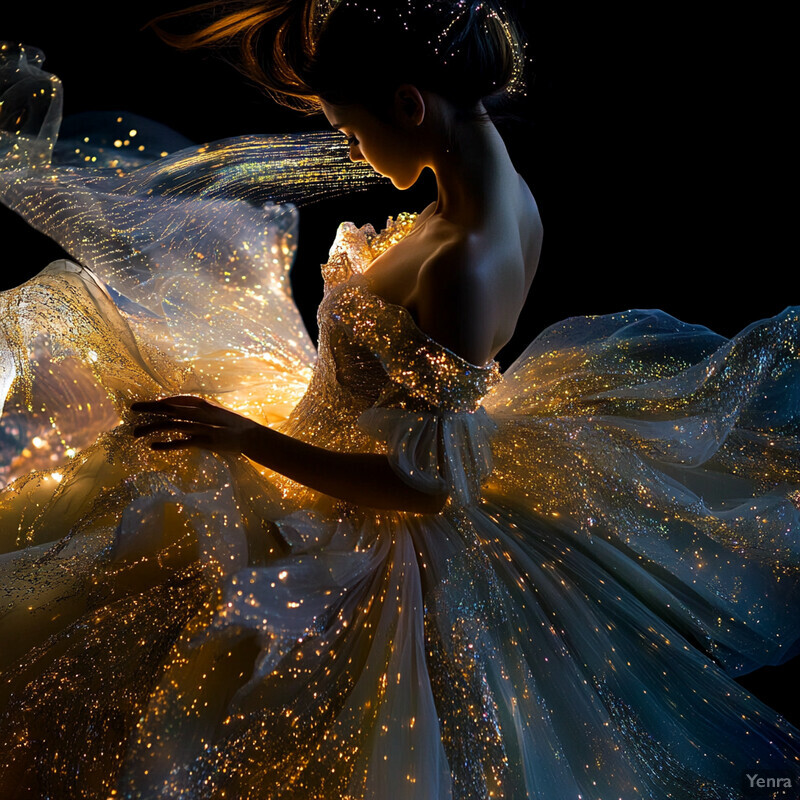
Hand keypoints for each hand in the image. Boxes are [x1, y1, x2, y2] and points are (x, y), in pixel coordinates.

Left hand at [131, 395, 257, 453]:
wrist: (251, 436)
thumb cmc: (232, 425)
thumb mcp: (215, 413)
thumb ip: (200, 412)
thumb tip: (182, 415)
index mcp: (202, 404)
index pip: (176, 399)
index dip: (158, 401)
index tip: (145, 405)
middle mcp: (199, 412)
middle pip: (168, 408)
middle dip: (148, 408)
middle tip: (132, 409)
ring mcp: (201, 427)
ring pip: (170, 424)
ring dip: (151, 427)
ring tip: (135, 432)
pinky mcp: (204, 441)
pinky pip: (181, 442)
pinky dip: (166, 445)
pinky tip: (153, 446)